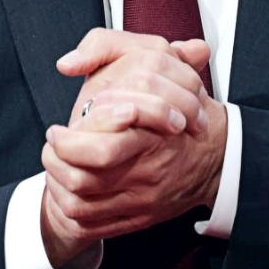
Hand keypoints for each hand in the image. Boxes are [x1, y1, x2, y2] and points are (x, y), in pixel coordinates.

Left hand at [38, 29, 224, 267]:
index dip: (70, 143)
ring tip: (54, 161)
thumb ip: (104, 47)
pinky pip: (93, 221)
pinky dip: (70, 206)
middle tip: (52, 145)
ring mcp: (143, 197)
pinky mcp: (139, 217)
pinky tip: (64, 187)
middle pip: (87, 179)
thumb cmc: (177, 105)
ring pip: (83, 202)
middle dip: (57, 163)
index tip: (57, 131)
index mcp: (150, 133)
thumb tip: (68, 61)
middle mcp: (148, 169)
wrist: (216, 157)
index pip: (103, 150)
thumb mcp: (151, 60)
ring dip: (57, 183)